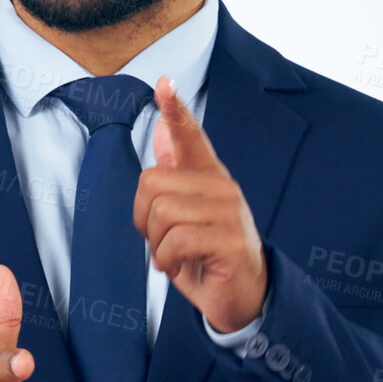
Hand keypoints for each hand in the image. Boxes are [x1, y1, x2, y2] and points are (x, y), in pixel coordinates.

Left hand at [133, 74, 266, 332]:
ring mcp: (229, 212)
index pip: (191, 134)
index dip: (175, 109)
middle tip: (160, 241)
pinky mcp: (230, 240)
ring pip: (161, 212)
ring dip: (155, 244)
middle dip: (142, 219)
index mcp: (208, 177)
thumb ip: (175, 176)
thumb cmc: (206, 256)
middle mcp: (222, 187)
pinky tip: (179, 267)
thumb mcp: (184, 216)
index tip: (163, 83)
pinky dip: (166, 261)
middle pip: (151, 182)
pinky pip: (176, 240)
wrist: (239, 298)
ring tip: (172, 256)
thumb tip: (163, 132)